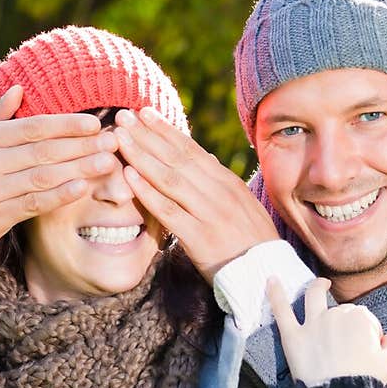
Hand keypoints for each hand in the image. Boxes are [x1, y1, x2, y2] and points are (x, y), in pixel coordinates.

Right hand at [0, 86, 118, 282]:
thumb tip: (19, 89)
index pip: (32, 127)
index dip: (66, 124)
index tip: (95, 123)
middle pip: (42, 150)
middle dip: (81, 145)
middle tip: (112, 141)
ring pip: (43, 176)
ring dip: (79, 168)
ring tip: (108, 162)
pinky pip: (35, 203)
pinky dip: (61, 195)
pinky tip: (83, 187)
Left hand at [112, 106, 279, 282]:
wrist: (267, 275)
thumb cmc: (252, 243)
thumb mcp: (243, 206)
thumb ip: (221, 184)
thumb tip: (206, 160)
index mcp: (228, 182)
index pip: (192, 150)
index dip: (166, 130)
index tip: (144, 113)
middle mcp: (219, 192)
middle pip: (177, 157)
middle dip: (148, 135)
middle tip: (123, 116)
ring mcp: (209, 214)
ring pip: (169, 178)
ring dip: (141, 155)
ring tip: (119, 138)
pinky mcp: (199, 238)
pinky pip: (168, 211)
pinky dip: (147, 191)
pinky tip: (128, 176)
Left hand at [267, 277, 386, 387]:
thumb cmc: (365, 382)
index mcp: (361, 320)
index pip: (364, 318)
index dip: (367, 331)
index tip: (367, 346)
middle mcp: (336, 315)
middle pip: (341, 310)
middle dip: (345, 321)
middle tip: (346, 344)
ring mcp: (313, 324)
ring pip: (313, 296)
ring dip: (317, 286)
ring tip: (321, 285)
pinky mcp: (293, 336)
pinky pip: (281, 311)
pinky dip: (275, 294)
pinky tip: (270, 280)